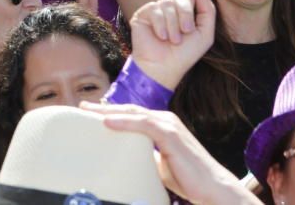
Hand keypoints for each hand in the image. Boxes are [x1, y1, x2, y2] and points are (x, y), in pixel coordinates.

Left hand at [81, 103, 256, 204]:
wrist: (212, 187)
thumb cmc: (188, 178)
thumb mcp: (159, 164)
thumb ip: (144, 157)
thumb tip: (125, 160)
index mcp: (161, 125)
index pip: (131, 115)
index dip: (110, 112)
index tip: (90, 113)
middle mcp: (165, 120)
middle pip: (128, 110)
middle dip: (103, 107)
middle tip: (82, 106)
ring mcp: (168, 125)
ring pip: (133, 113)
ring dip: (109, 111)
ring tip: (88, 111)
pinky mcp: (171, 134)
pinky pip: (143, 124)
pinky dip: (124, 122)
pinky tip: (107, 121)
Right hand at [129, 0, 215, 90]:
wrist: (162, 68)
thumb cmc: (184, 55)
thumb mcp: (204, 34)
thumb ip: (206, 11)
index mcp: (184, 11)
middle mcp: (169, 8)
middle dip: (186, 14)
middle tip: (185, 32)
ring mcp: (155, 10)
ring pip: (169, 4)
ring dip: (173, 25)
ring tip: (171, 39)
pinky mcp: (143, 14)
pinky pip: (156, 10)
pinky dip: (161, 25)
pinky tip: (160, 37)